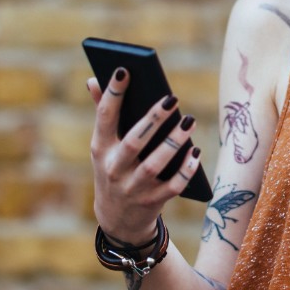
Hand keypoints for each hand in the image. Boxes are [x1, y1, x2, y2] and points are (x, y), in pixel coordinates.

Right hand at [87, 68, 203, 243]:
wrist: (117, 220)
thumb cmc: (114, 169)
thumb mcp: (103, 146)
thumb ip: (102, 112)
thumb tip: (93, 79)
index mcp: (100, 148)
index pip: (104, 117)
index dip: (113, 93)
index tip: (124, 69)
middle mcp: (114, 168)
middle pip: (134, 142)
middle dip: (153, 119)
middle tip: (172, 99)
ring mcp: (133, 188)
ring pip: (155, 165)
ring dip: (174, 143)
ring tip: (189, 121)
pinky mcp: (152, 202)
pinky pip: (173, 186)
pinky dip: (186, 170)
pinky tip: (196, 152)